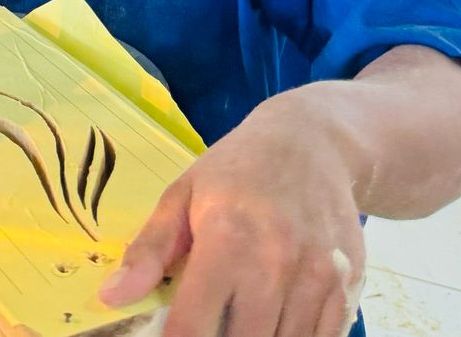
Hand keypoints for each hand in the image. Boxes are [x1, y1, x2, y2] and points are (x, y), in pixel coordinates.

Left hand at [100, 95, 364, 336]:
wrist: (315, 141)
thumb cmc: (239, 167)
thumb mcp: (183, 194)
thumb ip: (148, 250)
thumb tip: (111, 297)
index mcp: (227, 238)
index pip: (194, 326)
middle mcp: (276, 263)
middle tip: (209, 321)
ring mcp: (318, 278)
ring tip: (239, 318)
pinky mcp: (349, 287)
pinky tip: (275, 320)